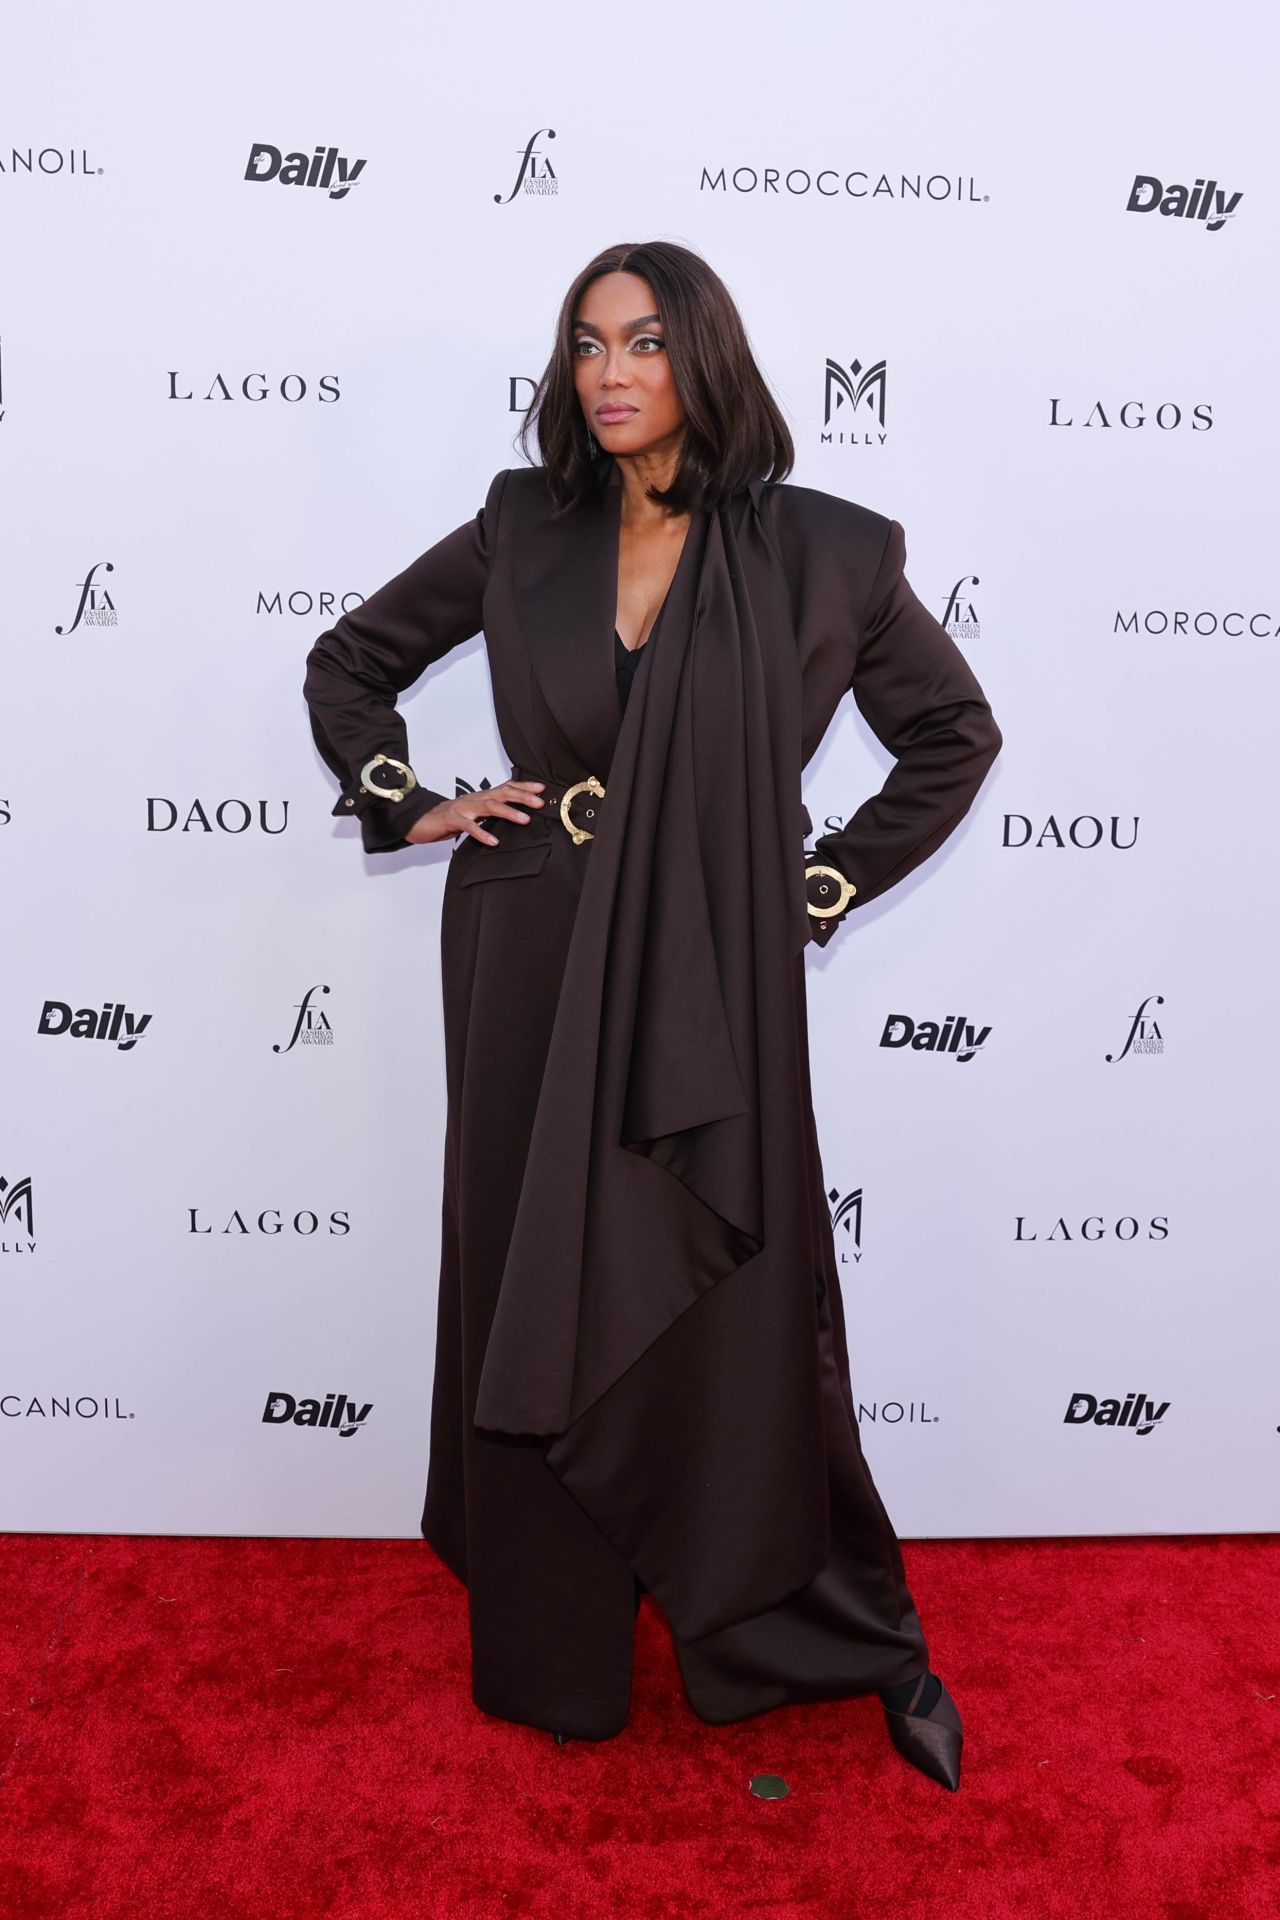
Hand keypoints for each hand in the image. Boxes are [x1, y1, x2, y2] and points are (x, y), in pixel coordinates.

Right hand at [404, 780, 545, 846]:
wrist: (420, 820)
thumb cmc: (449, 818)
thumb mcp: (474, 814)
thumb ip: (491, 814)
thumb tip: (514, 818)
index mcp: (481, 797)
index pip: (506, 787)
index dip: (524, 787)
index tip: (542, 788)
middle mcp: (474, 799)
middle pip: (501, 793)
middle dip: (522, 796)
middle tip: (540, 802)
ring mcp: (463, 808)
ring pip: (489, 806)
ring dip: (508, 812)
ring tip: (525, 820)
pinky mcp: (452, 820)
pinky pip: (469, 826)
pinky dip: (482, 833)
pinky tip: (494, 841)